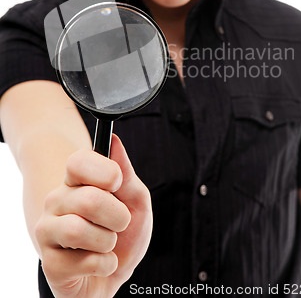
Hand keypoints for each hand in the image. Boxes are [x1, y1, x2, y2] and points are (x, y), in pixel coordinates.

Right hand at [35, 134, 151, 297]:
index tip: (117, 184)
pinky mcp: (50, 264)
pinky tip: (98, 262)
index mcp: (75, 181)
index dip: (104, 172)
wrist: (114, 274)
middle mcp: (56, 201)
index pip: (77, 161)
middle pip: (88, 199)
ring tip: (107, 243)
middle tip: (120, 223)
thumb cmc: (124, 233)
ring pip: (78, 230)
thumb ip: (126, 174)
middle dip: (118, 216)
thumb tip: (115, 141)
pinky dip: (104, 264)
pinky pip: (83, 262)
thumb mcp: (136, 201)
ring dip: (108, 241)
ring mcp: (48, 231)